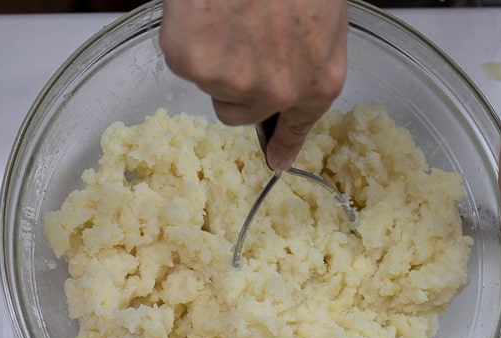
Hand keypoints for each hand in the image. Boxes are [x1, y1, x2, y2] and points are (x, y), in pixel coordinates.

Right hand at [159, 0, 347, 169]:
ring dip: (211, 51)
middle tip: (236, 34)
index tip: (276, 160)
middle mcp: (278, 92)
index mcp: (319, 80)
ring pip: (208, 81)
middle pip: (238, 111)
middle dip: (233, 81)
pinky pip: (181, 57)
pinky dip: (186, 33)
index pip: (298, 126)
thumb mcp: (319, 15)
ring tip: (227, 10)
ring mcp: (234, 82)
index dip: (284, 143)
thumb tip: (282, 77)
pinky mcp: (192, 63)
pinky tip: (205, 9)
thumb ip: (304, 54)